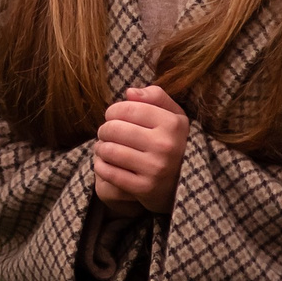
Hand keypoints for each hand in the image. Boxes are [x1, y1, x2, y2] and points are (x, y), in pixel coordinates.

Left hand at [94, 84, 189, 213]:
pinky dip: (100, 166)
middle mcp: (166, 146)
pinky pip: (109, 172)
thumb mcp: (173, 116)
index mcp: (173, 124)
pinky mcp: (144, 188)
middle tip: (106, 133)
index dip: (114, 111)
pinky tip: (104, 163)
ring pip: (109, 150)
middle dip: (104, 129)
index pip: (128, 108)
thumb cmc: (172, 141)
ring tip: (104, 147)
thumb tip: (130, 92)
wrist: (181, 183)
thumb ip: (156, 96)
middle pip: (115, 128)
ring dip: (100, 147)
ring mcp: (156, 168)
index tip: (113, 116)